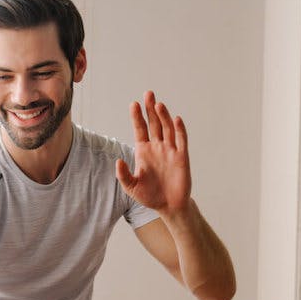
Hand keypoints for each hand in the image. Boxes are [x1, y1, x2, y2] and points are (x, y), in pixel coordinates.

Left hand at [115, 91, 191, 215]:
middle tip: (148, 94)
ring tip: (158, 104)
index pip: (140, 129)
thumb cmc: (149, 195)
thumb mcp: (131, 187)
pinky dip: (179, 129)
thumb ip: (124, 175)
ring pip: (167, 129)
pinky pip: (181, 140)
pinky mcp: (181, 157)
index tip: (133, 104)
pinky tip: (176, 119)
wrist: (168, 205)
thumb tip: (118, 161)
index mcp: (143, 151)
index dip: (137, 117)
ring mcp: (170, 150)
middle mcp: (157, 147)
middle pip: (154, 124)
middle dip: (150, 109)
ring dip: (163, 116)